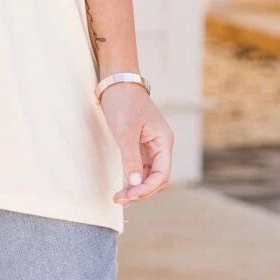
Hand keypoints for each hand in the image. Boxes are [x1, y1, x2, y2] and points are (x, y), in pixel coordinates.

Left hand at [98, 82, 173, 205]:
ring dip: (136, 187)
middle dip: (140, 191)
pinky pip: (140, 166)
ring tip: (120, 197)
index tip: (129, 196)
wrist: (116, 80)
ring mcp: (150, 145)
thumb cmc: (123, 101)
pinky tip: (123, 186)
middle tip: (120, 199)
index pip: (162, 175)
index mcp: (163, 141)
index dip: (146, 189)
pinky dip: (132, 177)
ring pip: (148, 174)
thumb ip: (131, 159)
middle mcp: (160, 145)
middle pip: (156, 178)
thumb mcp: (125, 132)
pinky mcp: (139, 143)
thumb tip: (135, 184)